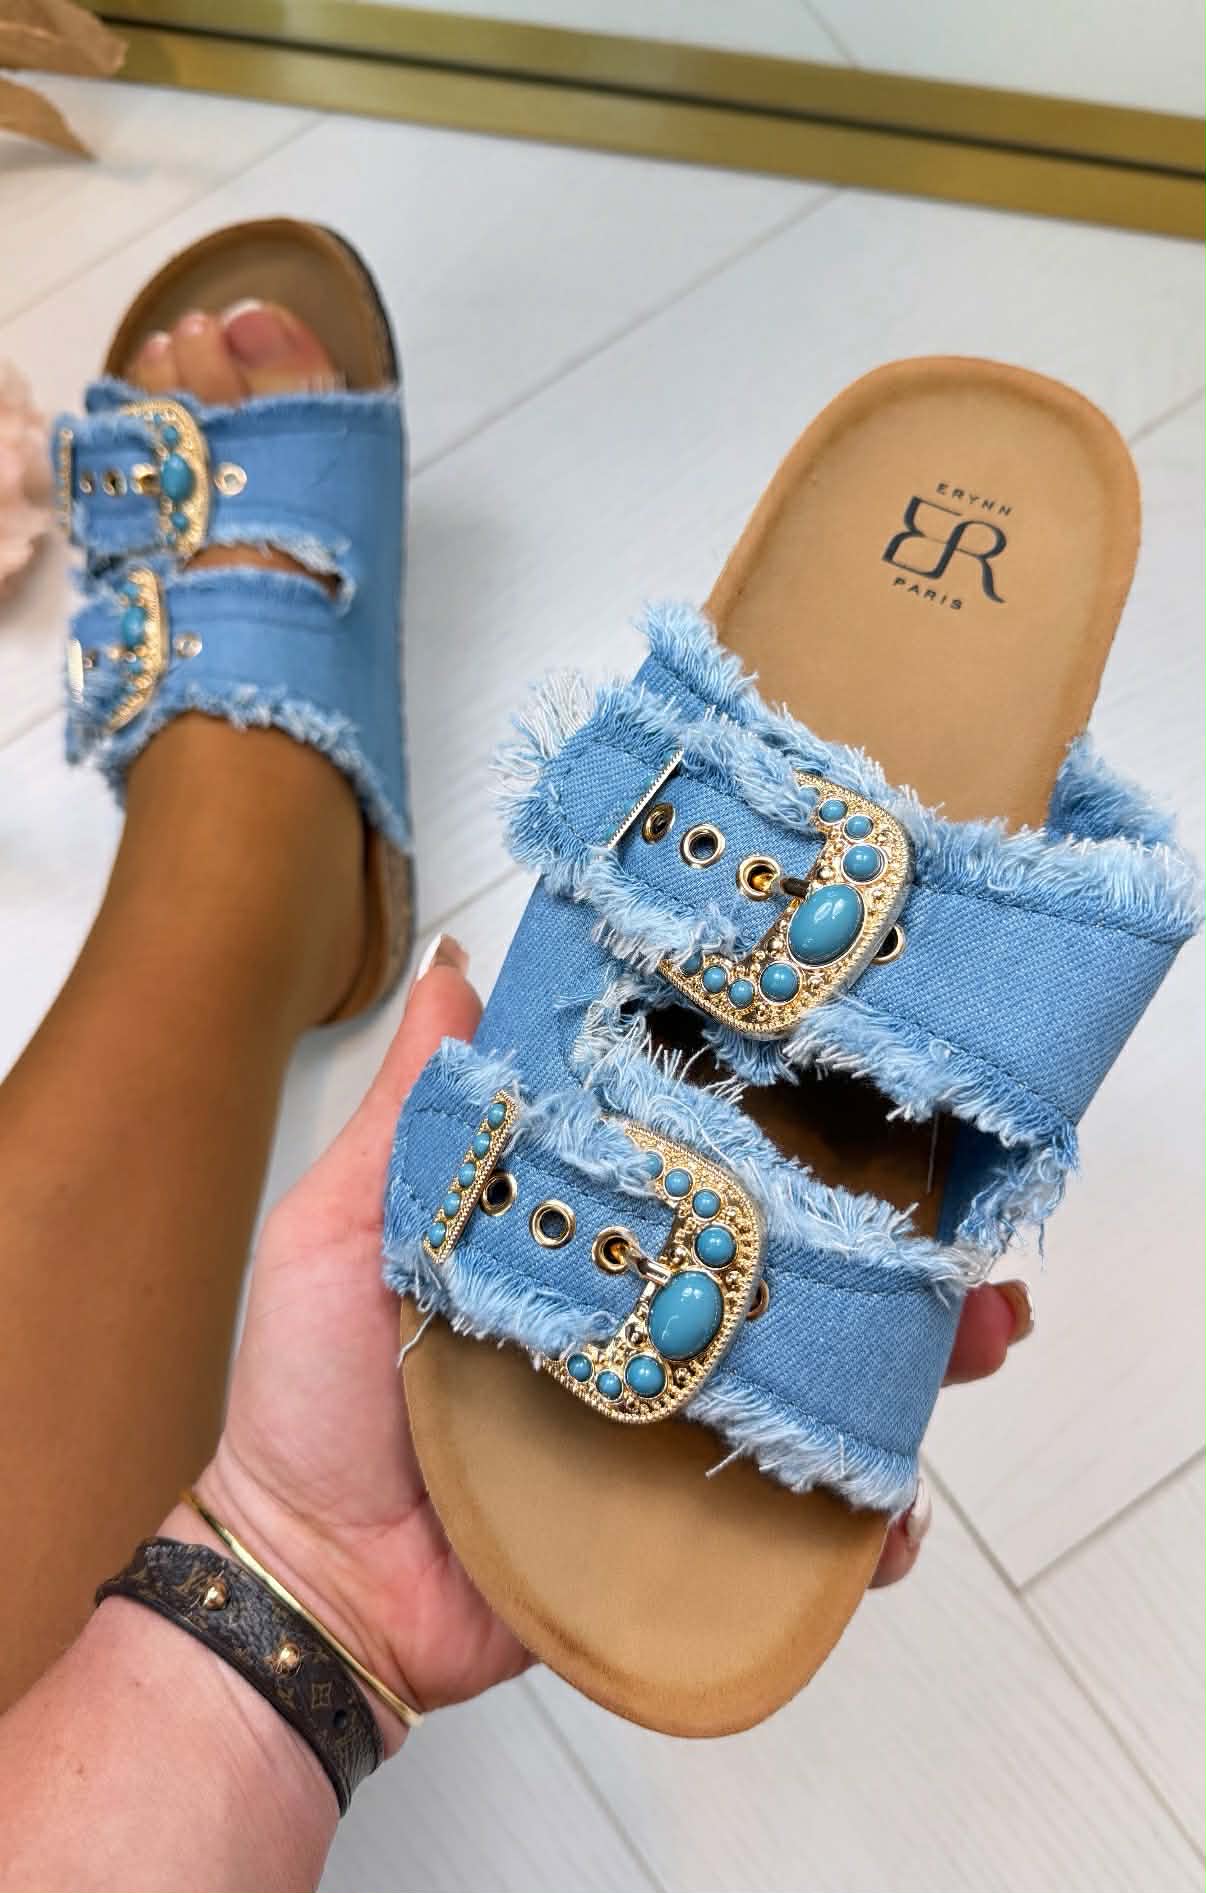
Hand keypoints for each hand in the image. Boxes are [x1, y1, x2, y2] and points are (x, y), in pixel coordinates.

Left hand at [192, 937, 1030, 1745]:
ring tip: (975, 1335)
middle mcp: (642, 1316)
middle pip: (790, 1263)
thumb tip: (456, 969)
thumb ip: (412, 1115)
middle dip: (890, 1238)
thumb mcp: (344, 1229)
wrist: (312, 1583)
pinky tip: (892, 1514)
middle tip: (961, 1222)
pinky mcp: (681, 1528)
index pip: (704, 1159)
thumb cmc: (309, 1395)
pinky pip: (792, 1518)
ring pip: (818, 1377)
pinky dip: (860, 1518)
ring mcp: (670, 1421)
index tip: (865, 1082)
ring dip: (909, 1359)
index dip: (788, 1122)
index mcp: (579, 1235)